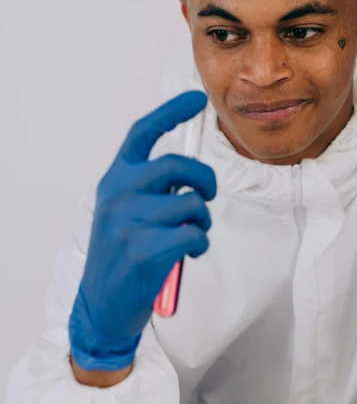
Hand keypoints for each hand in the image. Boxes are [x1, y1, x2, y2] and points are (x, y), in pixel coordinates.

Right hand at [69, 91, 216, 370]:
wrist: (102, 304)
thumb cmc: (121, 256)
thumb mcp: (123, 212)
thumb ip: (148, 189)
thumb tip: (190, 175)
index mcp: (115, 181)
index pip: (143, 134)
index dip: (171, 112)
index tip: (196, 99)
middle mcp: (119, 195)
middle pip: (176, 165)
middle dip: (204, 180)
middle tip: (207, 196)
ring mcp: (128, 222)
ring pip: (191, 205)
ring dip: (203, 221)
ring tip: (193, 236)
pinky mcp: (143, 251)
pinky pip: (193, 234)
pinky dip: (200, 243)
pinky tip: (189, 253)